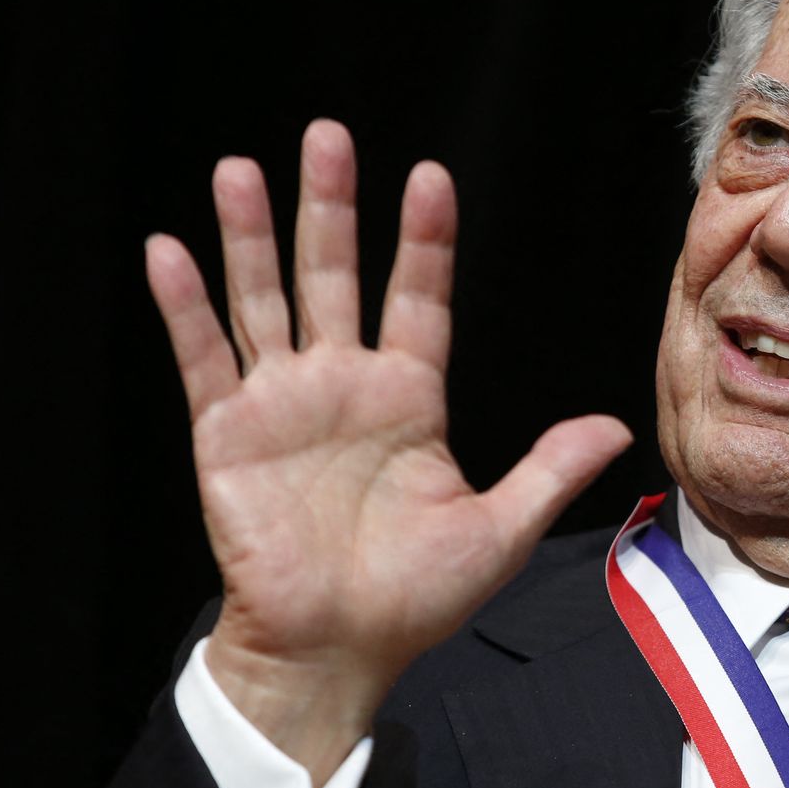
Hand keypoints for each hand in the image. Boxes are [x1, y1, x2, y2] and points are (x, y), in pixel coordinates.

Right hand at [145, 120, 630, 784]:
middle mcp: (344, 384)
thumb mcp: (499, 529)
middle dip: (331, 207)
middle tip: (327, 136)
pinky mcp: (226, 433)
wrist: (336, 651)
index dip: (423, 241)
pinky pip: (204, 358)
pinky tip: (169, 250)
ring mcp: (282, 403)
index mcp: (410, 398)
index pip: (418, 298)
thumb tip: (620, 427)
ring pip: (265, 299)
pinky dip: (186, 306)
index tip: (431, 178)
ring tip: (240, 169)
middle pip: (334, 275)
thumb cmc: (415, 599)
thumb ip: (550, 469)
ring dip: (250, 236)